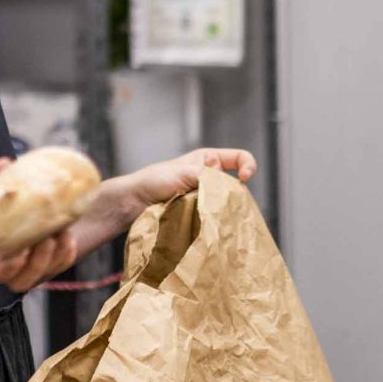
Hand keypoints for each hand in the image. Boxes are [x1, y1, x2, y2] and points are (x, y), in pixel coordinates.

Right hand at [0, 156, 79, 293]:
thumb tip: (5, 166)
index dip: (6, 270)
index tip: (20, 248)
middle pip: (18, 282)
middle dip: (39, 263)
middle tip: (48, 236)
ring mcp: (13, 260)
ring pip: (38, 277)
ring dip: (55, 258)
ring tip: (62, 230)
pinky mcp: (30, 252)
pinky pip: (51, 265)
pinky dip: (63, 254)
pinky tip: (66, 233)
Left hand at [121, 147, 258, 210]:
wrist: (134, 202)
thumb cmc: (155, 180)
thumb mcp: (185, 172)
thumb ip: (209, 177)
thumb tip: (229, 186)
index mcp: (208, 160)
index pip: (239, 158)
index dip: (248, 166)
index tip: (243, 179)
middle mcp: (209, 177)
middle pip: (235, 184)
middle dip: (231, 192)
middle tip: (216, 200)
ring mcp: (204, 196)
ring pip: (225, 203)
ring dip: (219, 208)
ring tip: (207, 212)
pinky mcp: (198, 213)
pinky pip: (214, 216)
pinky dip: (213, 219)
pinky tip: (206, 223)